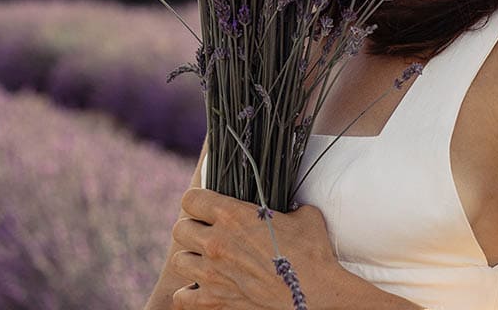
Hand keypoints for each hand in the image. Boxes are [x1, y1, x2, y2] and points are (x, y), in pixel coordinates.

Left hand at [168, 187, 342, 308]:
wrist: (318, 296)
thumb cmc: (314, 255)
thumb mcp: (304, 217)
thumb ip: (287, 208)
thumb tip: (290, 207)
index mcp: (232, 215)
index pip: (191, 199)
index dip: (198, 202)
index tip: (207, 209)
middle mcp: (216, 242)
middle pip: (179, 228)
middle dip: (193, 230)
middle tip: (208, 235)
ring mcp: (212, 274)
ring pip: (179, 261)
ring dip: (191, 260)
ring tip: (207, 262)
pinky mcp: (214, 302)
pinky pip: (182, 297)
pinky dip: (189, 294)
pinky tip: (203, 289)